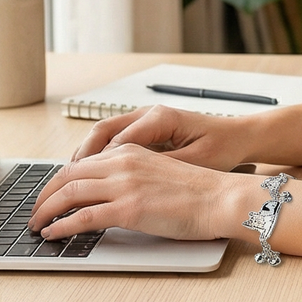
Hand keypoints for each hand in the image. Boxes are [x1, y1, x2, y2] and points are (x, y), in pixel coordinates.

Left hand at [28, 143, 252, 242]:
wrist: (221, 198)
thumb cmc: (199, 192)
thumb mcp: (159, 173)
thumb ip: (132, 178)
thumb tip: (110, 196)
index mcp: (130, 152)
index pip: (81, 163)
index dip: (58, 180)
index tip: (49, 195)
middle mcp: (122, 163)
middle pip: (67, 176)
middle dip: (45, 195)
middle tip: (35, 212)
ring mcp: (124, 185)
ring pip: (69, 194)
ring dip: (46, 211)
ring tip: (37, 225)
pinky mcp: (128, 209)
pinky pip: (83, 217)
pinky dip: (62, 226)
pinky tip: (54, 234)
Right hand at [72, 105, 255, 170]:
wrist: (240, 137)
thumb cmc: (222, 148)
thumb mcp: (194, 163)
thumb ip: (160, 169)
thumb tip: (128, 183)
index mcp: (159, 118)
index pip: (115, 140)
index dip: (95, 165)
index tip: (80, 186)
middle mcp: (147, 114)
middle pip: (101, 132)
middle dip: (79, 160)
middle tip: (61, 186)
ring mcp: (145, 120)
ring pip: (103, 135)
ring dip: (85, 158)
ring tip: (68, 184)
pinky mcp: (147, 130)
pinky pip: (114, 141)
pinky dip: (99, 158)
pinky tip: (90, 178)